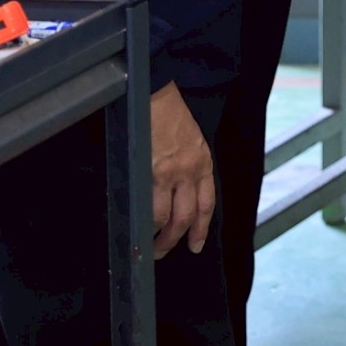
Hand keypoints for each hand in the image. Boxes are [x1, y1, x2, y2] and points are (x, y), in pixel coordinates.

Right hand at [150, 81, 214, 258]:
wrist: (155, 93)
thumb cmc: (169, 113)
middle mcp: (190, 171)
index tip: (196, 245)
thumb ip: (188, 165)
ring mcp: (170, 173)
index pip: (206, 203)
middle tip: (164, 252)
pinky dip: (144, 223)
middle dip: (177, 240)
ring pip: (167, 218)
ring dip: (158, 238)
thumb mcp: (191, 139)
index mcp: (202, 162)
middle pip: (187, 217)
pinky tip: (139, 230)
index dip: (201, 228)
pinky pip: (149, 207)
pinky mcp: (151, 171)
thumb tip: (176, 190)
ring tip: (149, 247)